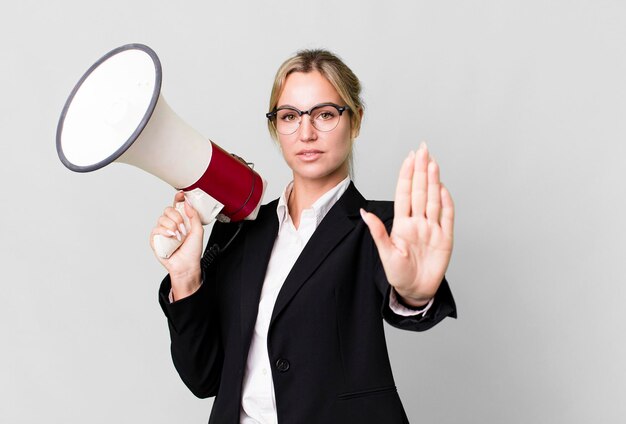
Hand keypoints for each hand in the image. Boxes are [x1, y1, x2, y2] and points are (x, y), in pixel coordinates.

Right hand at [150, 191, 204, 299]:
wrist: (186, 265)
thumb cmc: (192, 251)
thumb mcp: (198, 231)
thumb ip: (194, 216)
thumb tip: (188, 203)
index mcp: (182, 220)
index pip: (177, 205)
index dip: (177, 198)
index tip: (181, 195)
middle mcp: (171, 224)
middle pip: (168, 210)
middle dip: (176, 217)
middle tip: (183, 228)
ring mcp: (163, 231)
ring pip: (161, 218)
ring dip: (172, 226)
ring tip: (179, 236)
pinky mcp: (156, 239)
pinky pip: (156, 229)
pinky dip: (164, 232)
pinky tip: (171, 237)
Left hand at [361, 143, 453, 305]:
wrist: (415, 290)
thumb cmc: (398, 273)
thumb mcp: (385, 253)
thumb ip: (377, 232)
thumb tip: (364, 212)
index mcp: (402, 223)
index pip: (404, 193)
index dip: (407, 175)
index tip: (409, 157)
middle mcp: (418, 221)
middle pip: (420, 191)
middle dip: (421, 170)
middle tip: (423, 149)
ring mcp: (432, 228)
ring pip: (433, 200)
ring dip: (433, 181)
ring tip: (432, 162)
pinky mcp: (445, 238)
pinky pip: (447, 217)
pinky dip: (447, 202)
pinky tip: (444, 187)